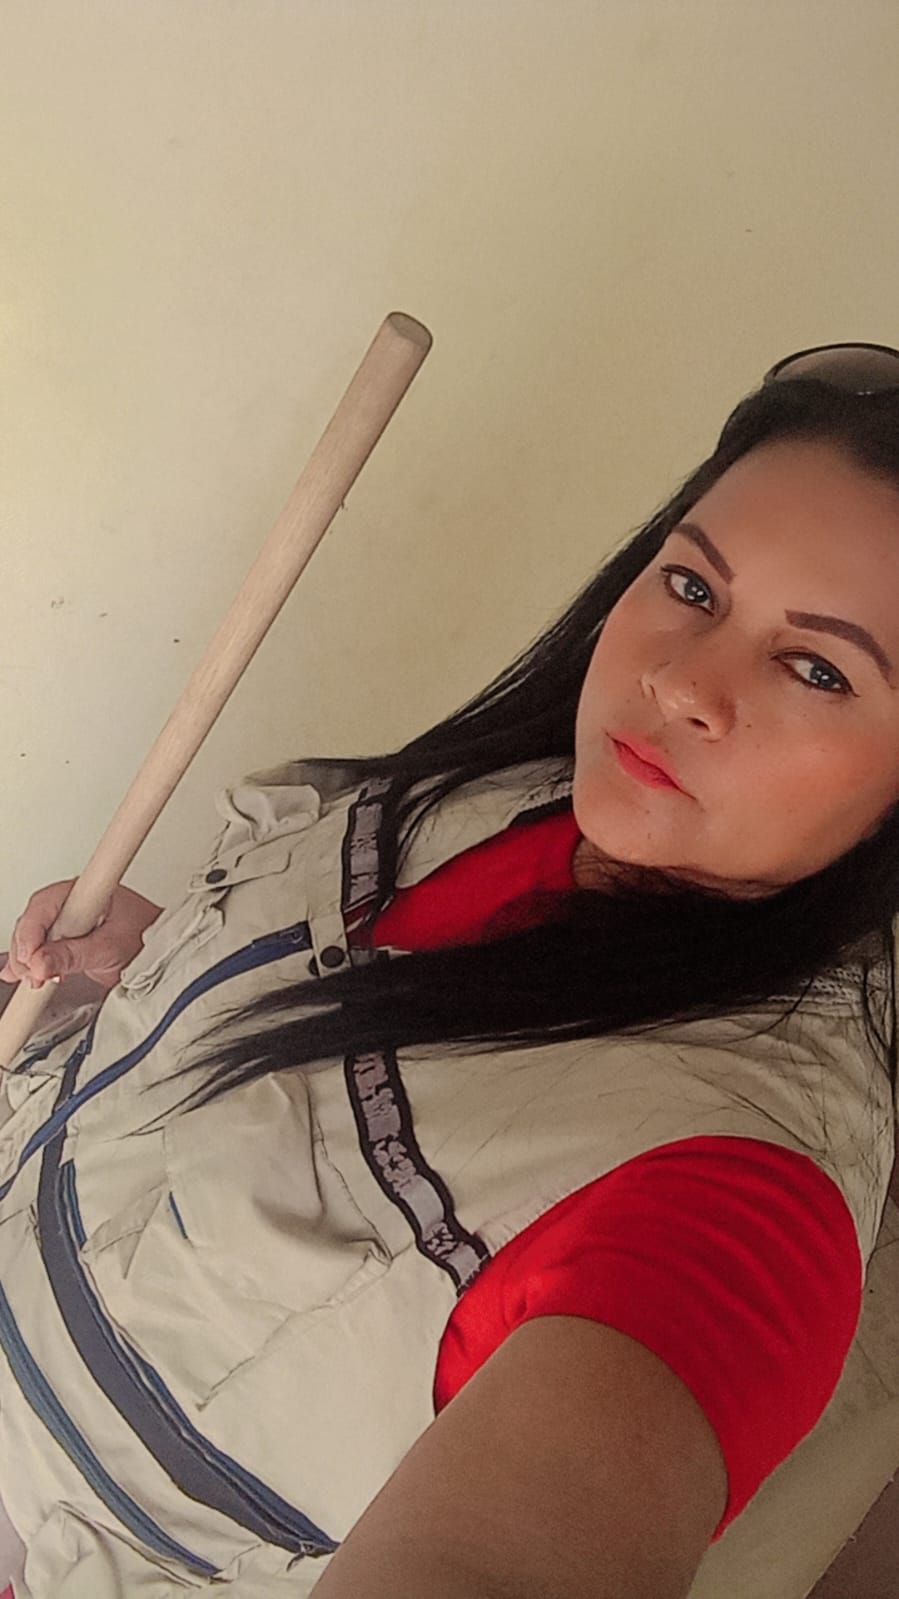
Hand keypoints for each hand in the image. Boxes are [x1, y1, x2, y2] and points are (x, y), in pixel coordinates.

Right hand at [0, 880, 162, 992]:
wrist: (167, 954)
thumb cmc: (149, 941)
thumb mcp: (110, 951)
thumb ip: (74, 956)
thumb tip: (41, 963)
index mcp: (90, 891)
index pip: (46, 903)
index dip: (31, 930)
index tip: (30, 957)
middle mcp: (77, 901)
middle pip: (35, 919)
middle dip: (26, 948)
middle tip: (31, 974)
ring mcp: (72, 918)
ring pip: (35, 933)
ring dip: (28, 957)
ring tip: (34, 979)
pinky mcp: (70, 936)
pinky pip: (43, 944)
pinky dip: (34, 960)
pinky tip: (27, 973)